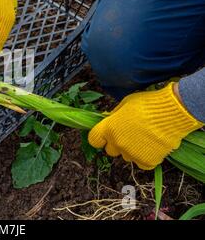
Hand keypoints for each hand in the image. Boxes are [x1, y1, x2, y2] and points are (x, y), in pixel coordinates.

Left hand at [88, 82, 202, 169]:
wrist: (172, 112)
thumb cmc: (147, 104)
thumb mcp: (125, 103)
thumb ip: (115, 115)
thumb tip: (109, 119)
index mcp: (109, 128)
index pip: (94, 139)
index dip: (100, 137)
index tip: (105, 135)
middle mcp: (118, 143)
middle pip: (110, 150)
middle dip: (117, 143)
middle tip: (129, 135)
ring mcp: (132, 154)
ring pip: (126, 156)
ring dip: (131, 150)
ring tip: (144, 139)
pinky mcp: (147, 161)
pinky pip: (141, 163)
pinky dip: (146, 157)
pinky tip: (152, 147)